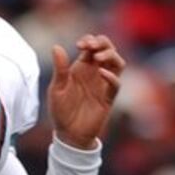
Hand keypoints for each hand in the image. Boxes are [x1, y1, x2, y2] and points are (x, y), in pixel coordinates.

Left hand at [47, 34, 124, 149]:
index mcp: (81, 67)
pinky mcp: (108, 98)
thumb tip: (56, 46)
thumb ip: (60, 68)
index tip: (80, 44)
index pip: (92, 46)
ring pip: (117, 63)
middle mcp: (95, 73)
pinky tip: (101, 73)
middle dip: (102, 43)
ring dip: (111, 55)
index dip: (90, 40)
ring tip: (98, 57)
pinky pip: (116, 84)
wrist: (68, 134)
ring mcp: (103, 84)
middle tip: (91, 46)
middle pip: (108, 49)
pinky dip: (111, 76)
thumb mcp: (56, 88)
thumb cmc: (61, 111)